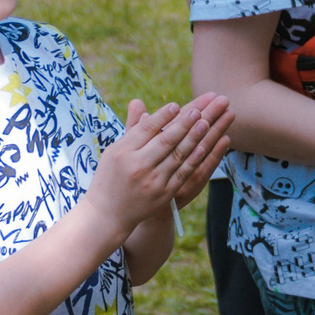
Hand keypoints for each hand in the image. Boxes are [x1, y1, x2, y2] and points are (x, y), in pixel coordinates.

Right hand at [89, 94, 234, 228]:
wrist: (108, 213)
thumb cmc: (111, 176)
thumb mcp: (114, 150)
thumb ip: (131, 127)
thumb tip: (138, 101)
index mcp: (123, 151)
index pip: (145, 129)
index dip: (162, 117)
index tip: (176, 105)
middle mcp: (137, 165)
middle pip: (165, 141)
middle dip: (184, 124)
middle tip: (199, 110)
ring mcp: (152, 181)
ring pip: (177, 155)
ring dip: (194, 138)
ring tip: (206, 122)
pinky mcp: (164, 194)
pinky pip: (182, 173)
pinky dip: (193, 160)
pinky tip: (204, 147)